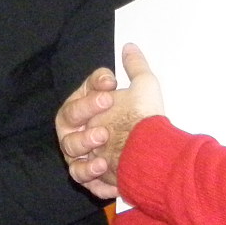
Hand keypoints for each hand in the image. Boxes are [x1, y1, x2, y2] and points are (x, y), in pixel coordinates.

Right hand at [65, 45, 165, 198]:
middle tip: (105, 103)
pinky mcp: (90, 178)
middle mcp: (80, 130)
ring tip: (103, 137)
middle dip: (84, 110)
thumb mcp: (144, 88)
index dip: (92, 86)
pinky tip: (103, 165)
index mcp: (89, 108)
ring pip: (70, 148)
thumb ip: (134, 66)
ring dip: (83, 142)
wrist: (158, 156)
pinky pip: (81, 176)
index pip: (81, 92)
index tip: (111, 83)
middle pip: (67, 118)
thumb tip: (130, 46)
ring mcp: (83, 155)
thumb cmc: (146, 119)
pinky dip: (89, 172)